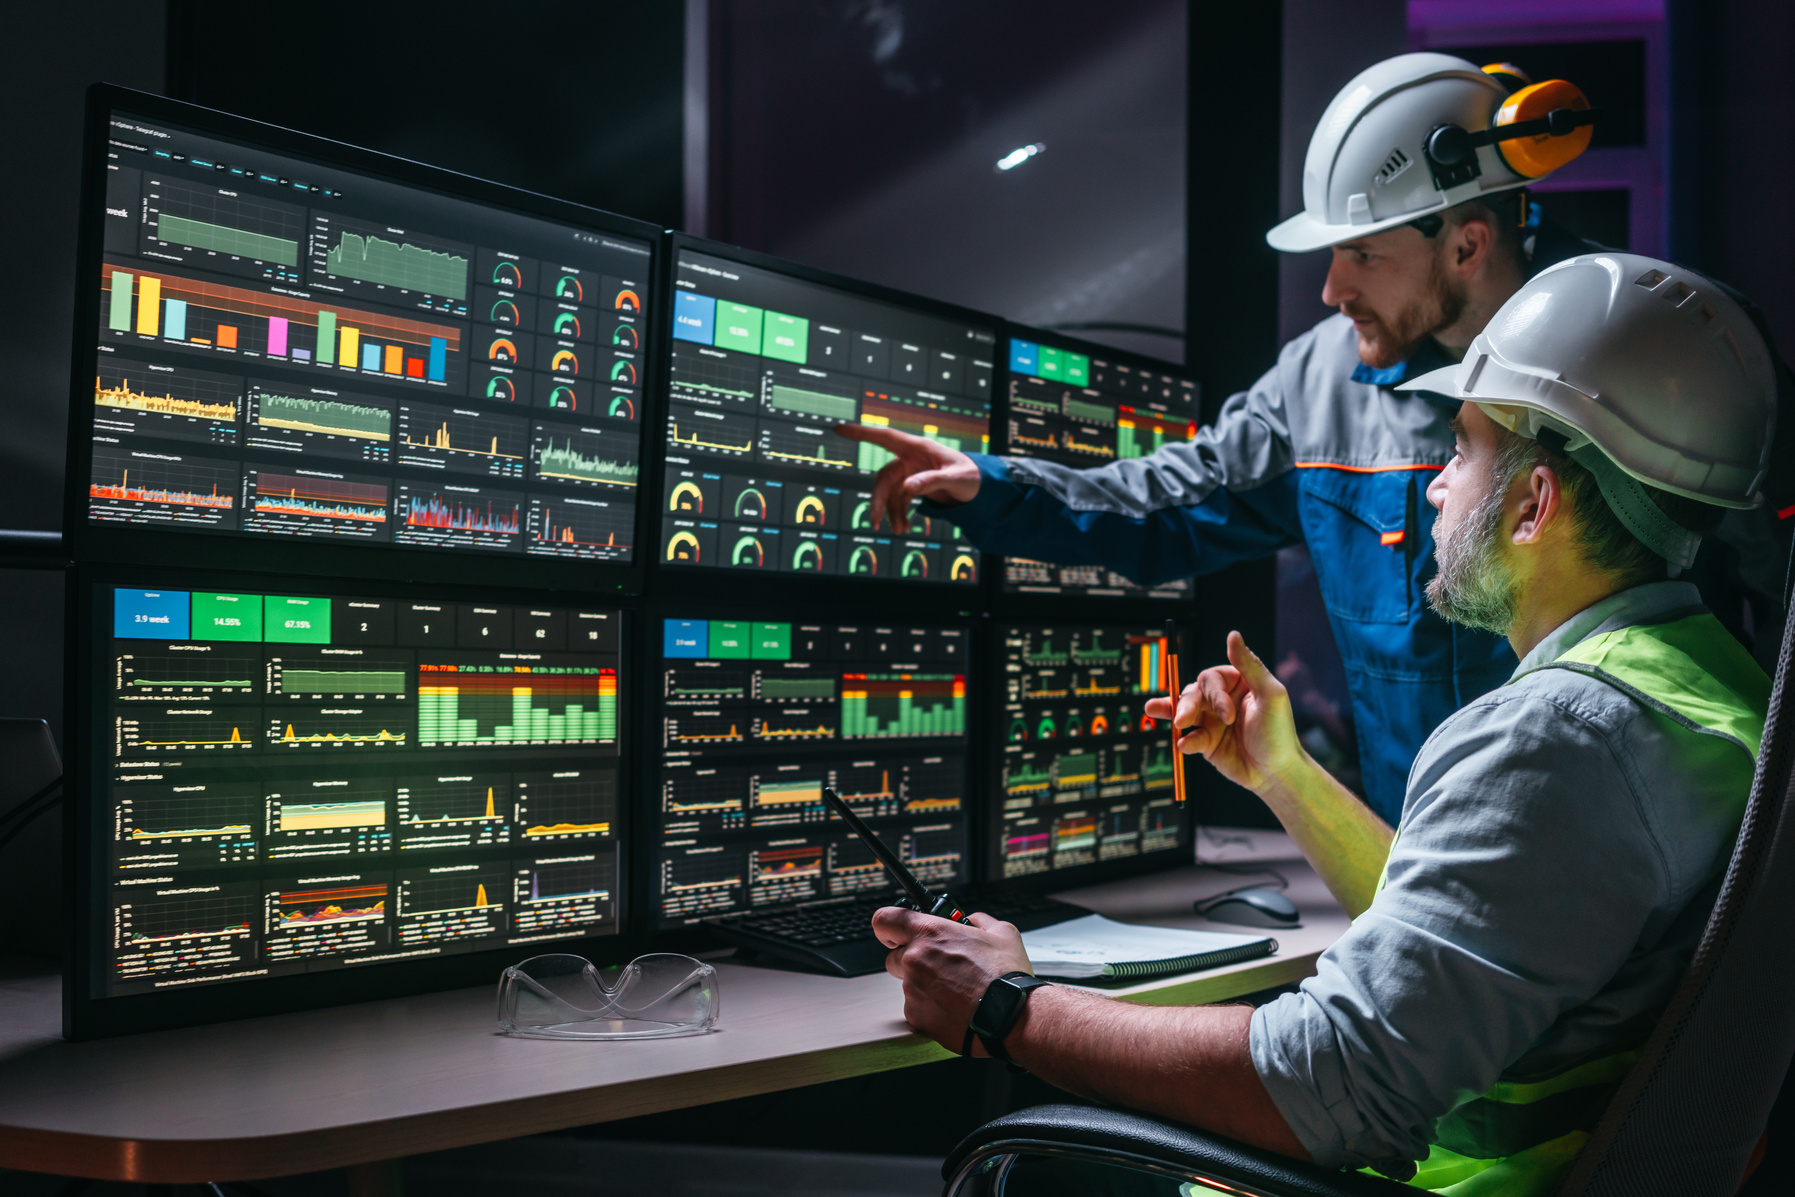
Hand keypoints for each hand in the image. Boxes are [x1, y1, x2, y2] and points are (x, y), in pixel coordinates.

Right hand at [833, 424, 979, 532]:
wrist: (978, 486)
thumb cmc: (970, 475)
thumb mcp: (955, 478)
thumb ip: (931, 481)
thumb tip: (907, 488)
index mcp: (917, 448)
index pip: (885, 437)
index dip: (862, 433)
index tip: (839, 429)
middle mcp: (909, 459)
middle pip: (884, 476)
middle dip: (878, 499)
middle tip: (874, 520)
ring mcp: (909, 472)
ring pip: (889, 492)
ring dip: (890, 512)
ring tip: (899, 530)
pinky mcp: (912, 485)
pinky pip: (898, 500)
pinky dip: (899, 514)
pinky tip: (904, 527)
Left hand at [872, 907, 1030, 1055]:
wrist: (1010, 1017)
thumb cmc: (1006, 977)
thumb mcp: (1002, 932)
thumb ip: (979, 920)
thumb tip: (972, 921)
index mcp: (930, 933)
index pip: (884, 920)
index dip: (887, 926)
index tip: (893, 933)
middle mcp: (915, 959)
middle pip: (894, 956)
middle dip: (912, 961)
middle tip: (940, 967)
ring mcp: (912, 989)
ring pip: (908, 984)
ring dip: (925, 985)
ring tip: (956, 991)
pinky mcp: (915, 1016)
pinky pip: (916, 1007)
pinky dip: (930, 1007)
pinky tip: (954, 1007)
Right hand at [1141, 631, 1305, 795]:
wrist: (1277, 773)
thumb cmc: (1279, 733)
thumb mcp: (1270, 694)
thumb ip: (1250, 665)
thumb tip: (1232, 634)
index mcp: (1238, 684)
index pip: (1211, 679)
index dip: (1214, 694)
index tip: (1227, 714)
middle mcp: (1222, 700)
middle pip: (1193, 693)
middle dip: (1186, 705)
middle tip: (1184, 720)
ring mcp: (1212, 722)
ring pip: (1184, 711)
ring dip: (1173, 712)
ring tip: (1153, 710)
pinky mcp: (1206, 743)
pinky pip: (1189, 738)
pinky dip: (1186, 741)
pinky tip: (1185, 746)